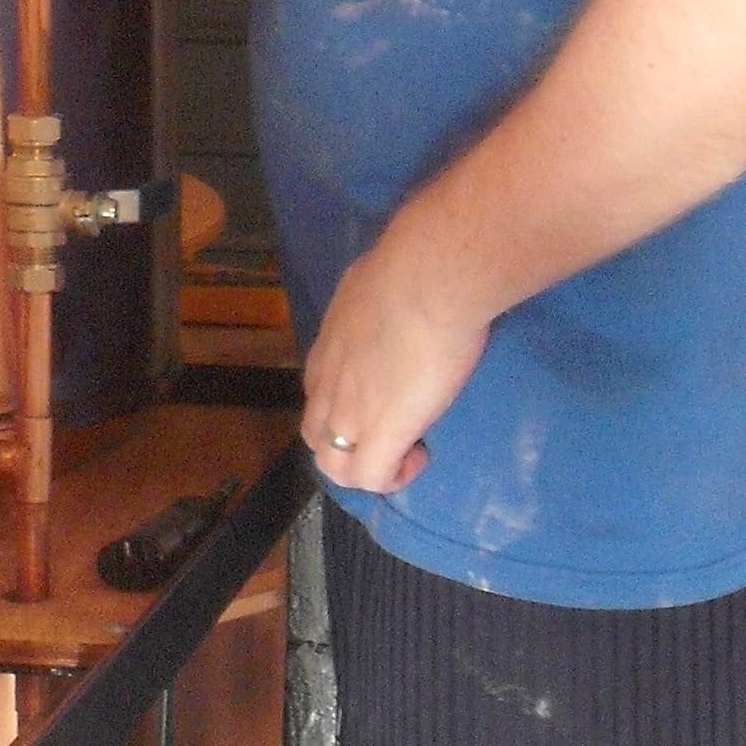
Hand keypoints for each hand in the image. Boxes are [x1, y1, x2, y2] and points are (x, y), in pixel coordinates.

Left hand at [300, 217, 488, 494]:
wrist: (428, 278)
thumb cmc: (412, 266)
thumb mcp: (376, 278)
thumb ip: (375, 296)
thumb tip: (394, 287)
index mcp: (327, 346)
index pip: (318, 391)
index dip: (345, 404)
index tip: (385, 394)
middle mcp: (327, 383)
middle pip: (316, 435)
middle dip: (348, 443)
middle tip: (392, 430)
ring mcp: (348, 413)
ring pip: (333, 466)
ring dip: (365, 467)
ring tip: (404, 452)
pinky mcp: (379, 435)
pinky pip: (372, 479)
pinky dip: (393, 477)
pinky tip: (419, 455)